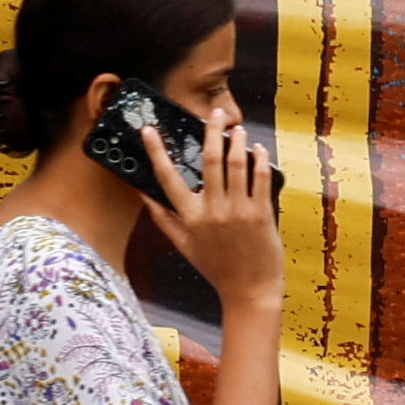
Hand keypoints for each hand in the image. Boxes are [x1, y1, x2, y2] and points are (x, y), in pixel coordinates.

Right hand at [139, 112, 283, 309]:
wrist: (249, 291)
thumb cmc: (216, 268)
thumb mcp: (184, 246)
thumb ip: (163, 219)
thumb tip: (143, 196)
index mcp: (189, 218)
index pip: (167, 178)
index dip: (156, 152)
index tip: (148, 131)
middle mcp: (212, 212)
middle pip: (209, 161)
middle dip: (210, 131)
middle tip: (214, 113)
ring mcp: (238, 212)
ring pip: (236, 164)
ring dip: (236, 141)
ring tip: (236, 128)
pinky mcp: (261, 213)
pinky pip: (260, 178)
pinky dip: (258, 159)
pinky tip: (257, 149)